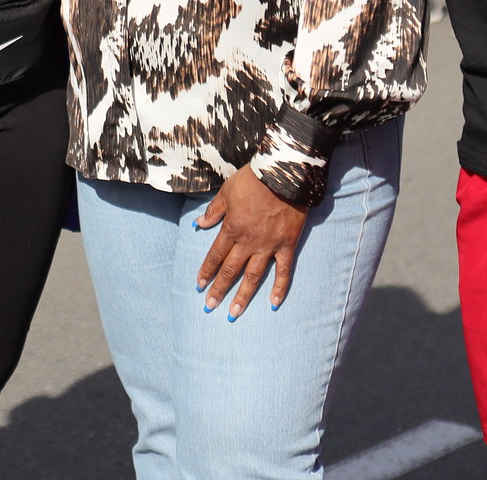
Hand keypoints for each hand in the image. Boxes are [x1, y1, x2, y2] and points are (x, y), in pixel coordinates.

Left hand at [194, 165, 306, 318]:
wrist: (283, 174)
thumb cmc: (253, 180)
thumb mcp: (227, 191)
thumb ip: (214, 211)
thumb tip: (199, 224)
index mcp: (232, 228)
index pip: (215, 256)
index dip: (206, 271)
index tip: (199, 285)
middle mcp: (248, 241)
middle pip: (230, 270)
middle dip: (219, 290)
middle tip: (209, 306)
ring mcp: (269, 246)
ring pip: (253, 276)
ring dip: (243, 296)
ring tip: (233, 313)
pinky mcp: (287, 245)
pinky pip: (284, 271)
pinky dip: (279, 288)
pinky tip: (274, 304)